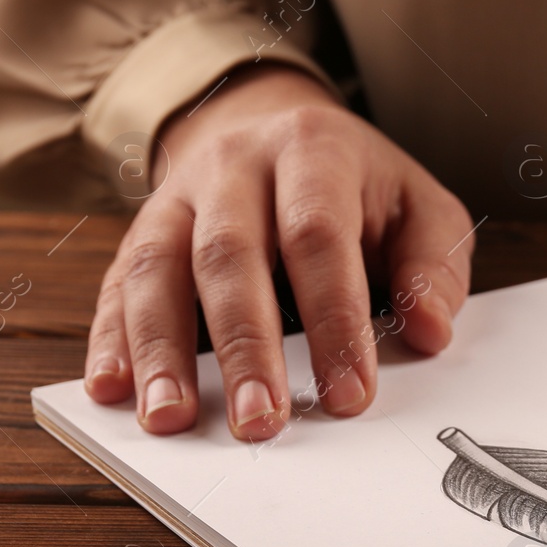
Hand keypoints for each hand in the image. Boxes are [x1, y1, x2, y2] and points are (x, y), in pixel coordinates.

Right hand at [84, 65, 472, 439]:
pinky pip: (117, 284)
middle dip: (244, 347)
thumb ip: (434, 265)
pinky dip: (111, 340)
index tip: (348, 393)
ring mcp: (179, 195)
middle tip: (260, 421)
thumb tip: (431, 331)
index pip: (317, 237)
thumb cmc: (358, 185)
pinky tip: (113, 389)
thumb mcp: (420, 206)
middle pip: (229, 255)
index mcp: (313, 149)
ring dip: (161, 351)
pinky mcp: (142, 229)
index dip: (334, 320)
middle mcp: (235, 164)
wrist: (278, 124)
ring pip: (157, 268)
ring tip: (172, 418)